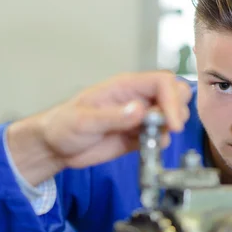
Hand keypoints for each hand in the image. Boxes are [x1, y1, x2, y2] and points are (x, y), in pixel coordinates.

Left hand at [7, 71, 191, 185]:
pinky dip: (159, 144)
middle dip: (177, 111)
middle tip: (166, 129)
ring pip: (170, 116)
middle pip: (174, 94)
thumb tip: (140, 110)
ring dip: (169, 129)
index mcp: (124, 87)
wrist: (55, 147)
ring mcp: (138, 118)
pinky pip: (159, 137)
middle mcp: (135, 99)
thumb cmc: (63, 125)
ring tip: (150, 140)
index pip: (162, 83)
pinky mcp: (136, 137)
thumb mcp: (84, 120)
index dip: (172, 100)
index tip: (171, 123)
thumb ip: (113, 116)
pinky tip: (146, 149)